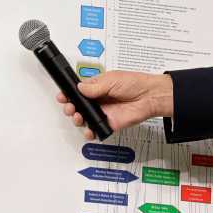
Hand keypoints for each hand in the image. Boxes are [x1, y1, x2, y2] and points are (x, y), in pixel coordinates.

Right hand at [58, 71, 173, 138]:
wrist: (149, 96)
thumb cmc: (134, 83)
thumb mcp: (112, 80)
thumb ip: (94, 86)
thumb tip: (79, 88)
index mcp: (97, 87)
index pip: (78, 91)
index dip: (68, 94)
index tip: (62, 96)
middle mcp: (98, 100)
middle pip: (77, 106)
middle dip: (70, 107)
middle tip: (70, 107)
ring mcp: (102, 112)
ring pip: (84, 118)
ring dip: (77, 119)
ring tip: (78, 116)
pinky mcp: (109, 123)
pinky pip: (95, 130)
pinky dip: (89, 132)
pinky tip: (88, 130)